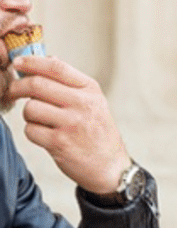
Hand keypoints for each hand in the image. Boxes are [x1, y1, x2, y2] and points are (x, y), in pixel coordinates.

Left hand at [6, 55, 129, 194]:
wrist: (112, 168)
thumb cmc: (99, 135)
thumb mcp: (95, 104)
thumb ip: (72, 82)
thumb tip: (47, 58)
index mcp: (91, 92)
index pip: (56, 67)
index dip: (31, 62)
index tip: (17, 63)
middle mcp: (83, 105)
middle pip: (37, 84)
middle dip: (18, 87)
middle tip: (13, 92)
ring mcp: (71, 124)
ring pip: (30, 108)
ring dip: (28, 114)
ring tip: (40, 121)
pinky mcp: (60, 143)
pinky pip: (31, 130)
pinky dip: (33, 133)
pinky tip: (46, 136)